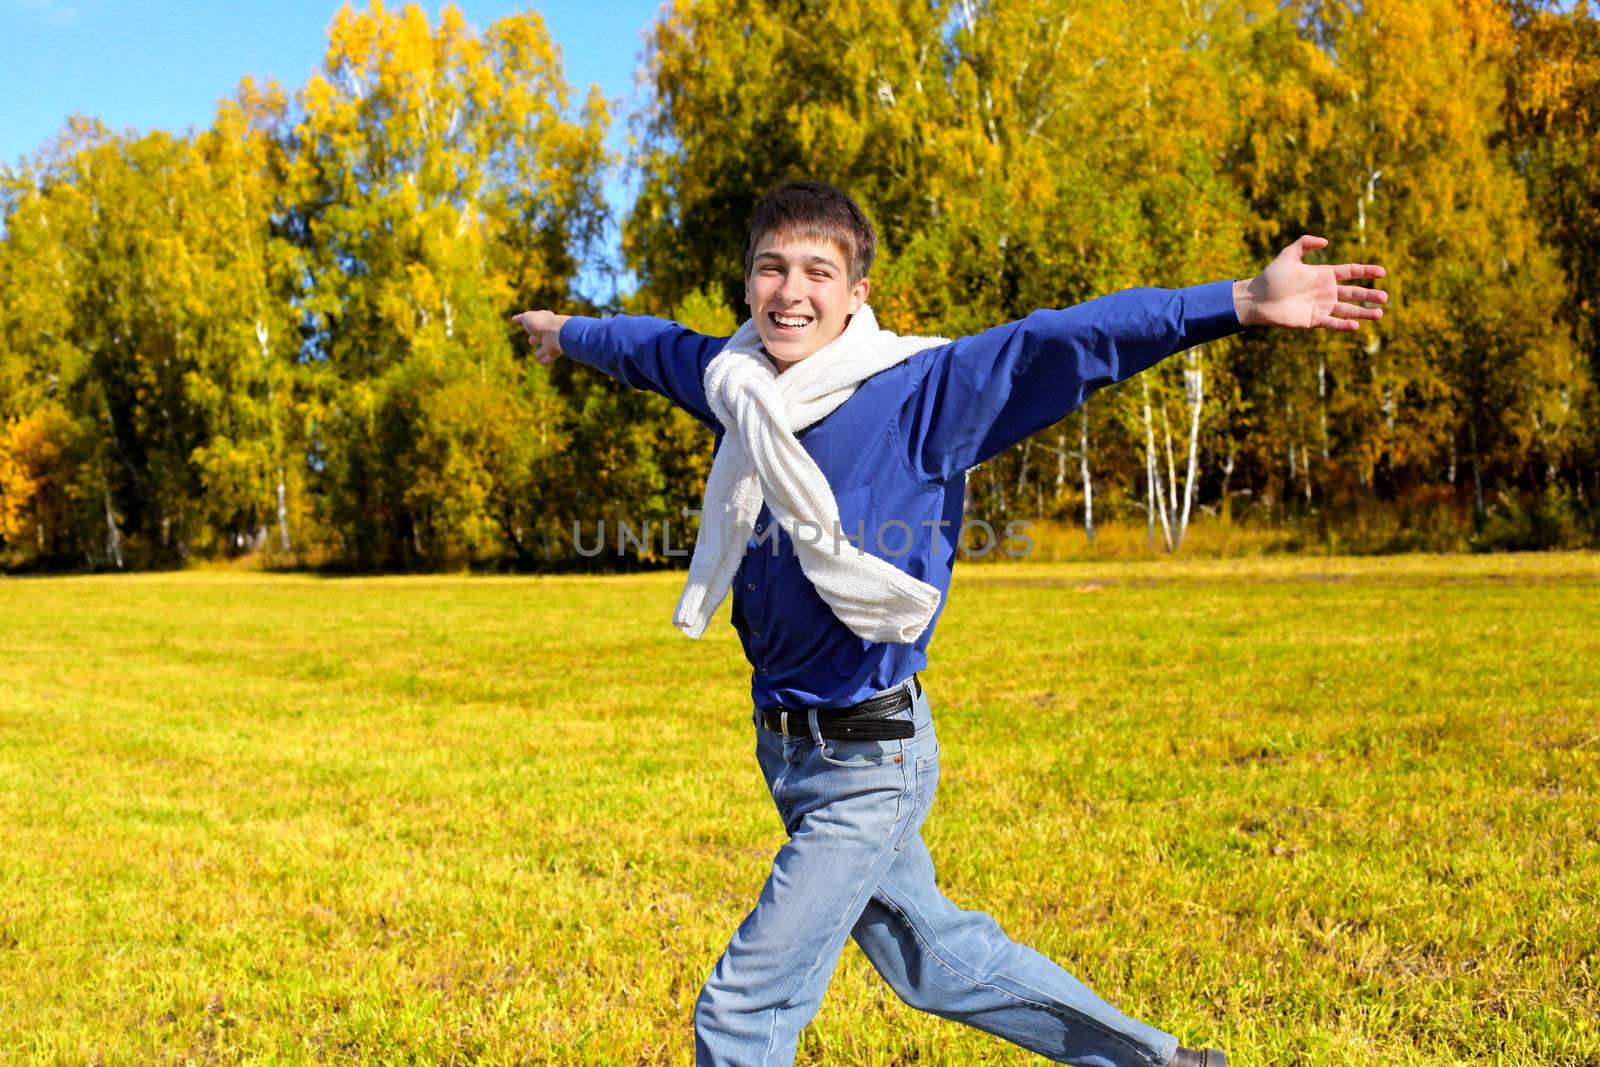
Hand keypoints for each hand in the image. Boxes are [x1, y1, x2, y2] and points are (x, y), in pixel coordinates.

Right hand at [510, 309, 570, 364]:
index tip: (526, 327)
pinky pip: (549, 358)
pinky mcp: (554, 353)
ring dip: (541, 352)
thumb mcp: (527, 318)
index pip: (536, 322)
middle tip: (531, 342)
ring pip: (546, 348)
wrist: (556, 333)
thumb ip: (521, 318)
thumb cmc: (541, 323)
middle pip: (542, 336)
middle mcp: (549, 331)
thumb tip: (514, 319)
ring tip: (537, 356)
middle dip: (536, 338)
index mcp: (544, 320)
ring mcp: (552, 342)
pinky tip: (542, 362)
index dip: (531, 324)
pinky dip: (545, 360)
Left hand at [1233, 235, 1387, 331]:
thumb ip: (1305, 244)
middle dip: (1369, 295)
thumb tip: (1325, 242)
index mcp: (1323, 274)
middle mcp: (1325, 291)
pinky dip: (1344, 325)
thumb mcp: (1288, 255)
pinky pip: (1332, 323)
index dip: (1366, 271)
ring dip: (1363, 312)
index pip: (1350, 272)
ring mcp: (1321, 306)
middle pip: (1353, 292)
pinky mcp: (1313, 320)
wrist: (1257, 299)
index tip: (1381, 272)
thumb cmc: (1271, 277)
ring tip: (1379, 314)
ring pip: (1347, 310)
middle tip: (1385, 298)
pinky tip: (1356, 326)